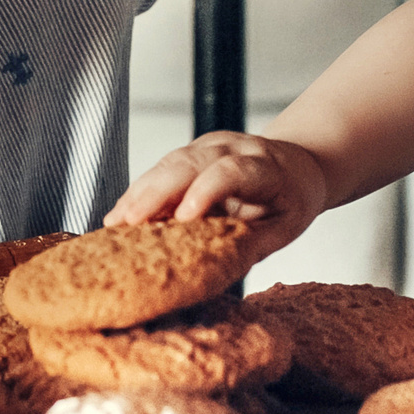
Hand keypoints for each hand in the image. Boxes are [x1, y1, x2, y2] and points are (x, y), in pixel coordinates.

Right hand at [104, 131, 329, 267]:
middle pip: (190, 161)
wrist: (298, 164)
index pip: (232, 171)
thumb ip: (255, 243)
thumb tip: (218, 267)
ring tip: (115, 223)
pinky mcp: (191, 153)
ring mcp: (209, 146)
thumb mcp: (287, 225)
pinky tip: (121, 214)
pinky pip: (162, 169)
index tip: (183, 218)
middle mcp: (233, 147)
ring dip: (140, 192)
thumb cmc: (292, 198)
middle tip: (129, 221)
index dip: (206, 191)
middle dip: (157, 191)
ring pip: (169, 162)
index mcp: (265, 165)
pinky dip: (141, 191)